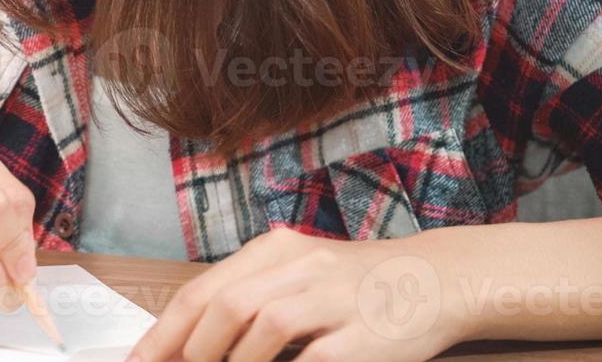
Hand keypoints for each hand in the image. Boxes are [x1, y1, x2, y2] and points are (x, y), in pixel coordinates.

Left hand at [128, 226, 468, 361]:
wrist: (437, 278)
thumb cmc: (355, 285)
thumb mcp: (296, 273)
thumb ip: (248, 297)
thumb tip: (188, 342)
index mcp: (275, 249)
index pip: (203, 291)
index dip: (165, 332)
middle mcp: (301, 265)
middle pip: (226, 306)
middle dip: (189, 350)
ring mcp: (334, 297)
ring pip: (264, 327)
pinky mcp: (364, 334)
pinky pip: (314, 360)